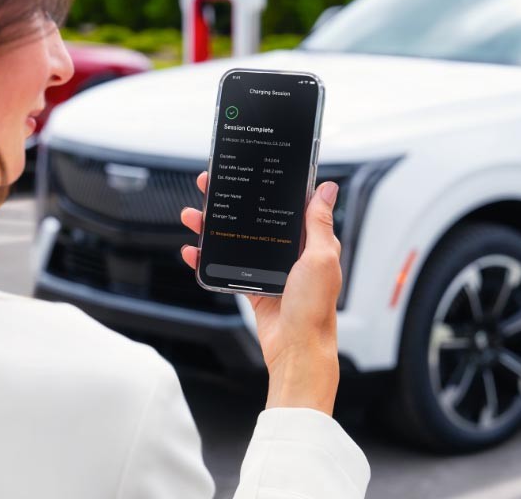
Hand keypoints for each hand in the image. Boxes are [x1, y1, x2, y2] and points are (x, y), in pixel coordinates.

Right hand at [180, 172, 342, 415]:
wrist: (297, 348)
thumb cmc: (314, 307)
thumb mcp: (321, 257)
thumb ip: (319, 223)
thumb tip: (327, 189)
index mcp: (309, 242)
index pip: (284, 205)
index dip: (265, 187)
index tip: (246, 171)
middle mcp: (289, 253)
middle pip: (253, 219)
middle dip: (230, 203)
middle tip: (208, 187)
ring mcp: (268, 269)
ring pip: (235, 241)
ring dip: (212, 228)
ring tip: (193, 216)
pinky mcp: (252, 287)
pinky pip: (226, 268)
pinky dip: (207, 259)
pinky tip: (193, 251)